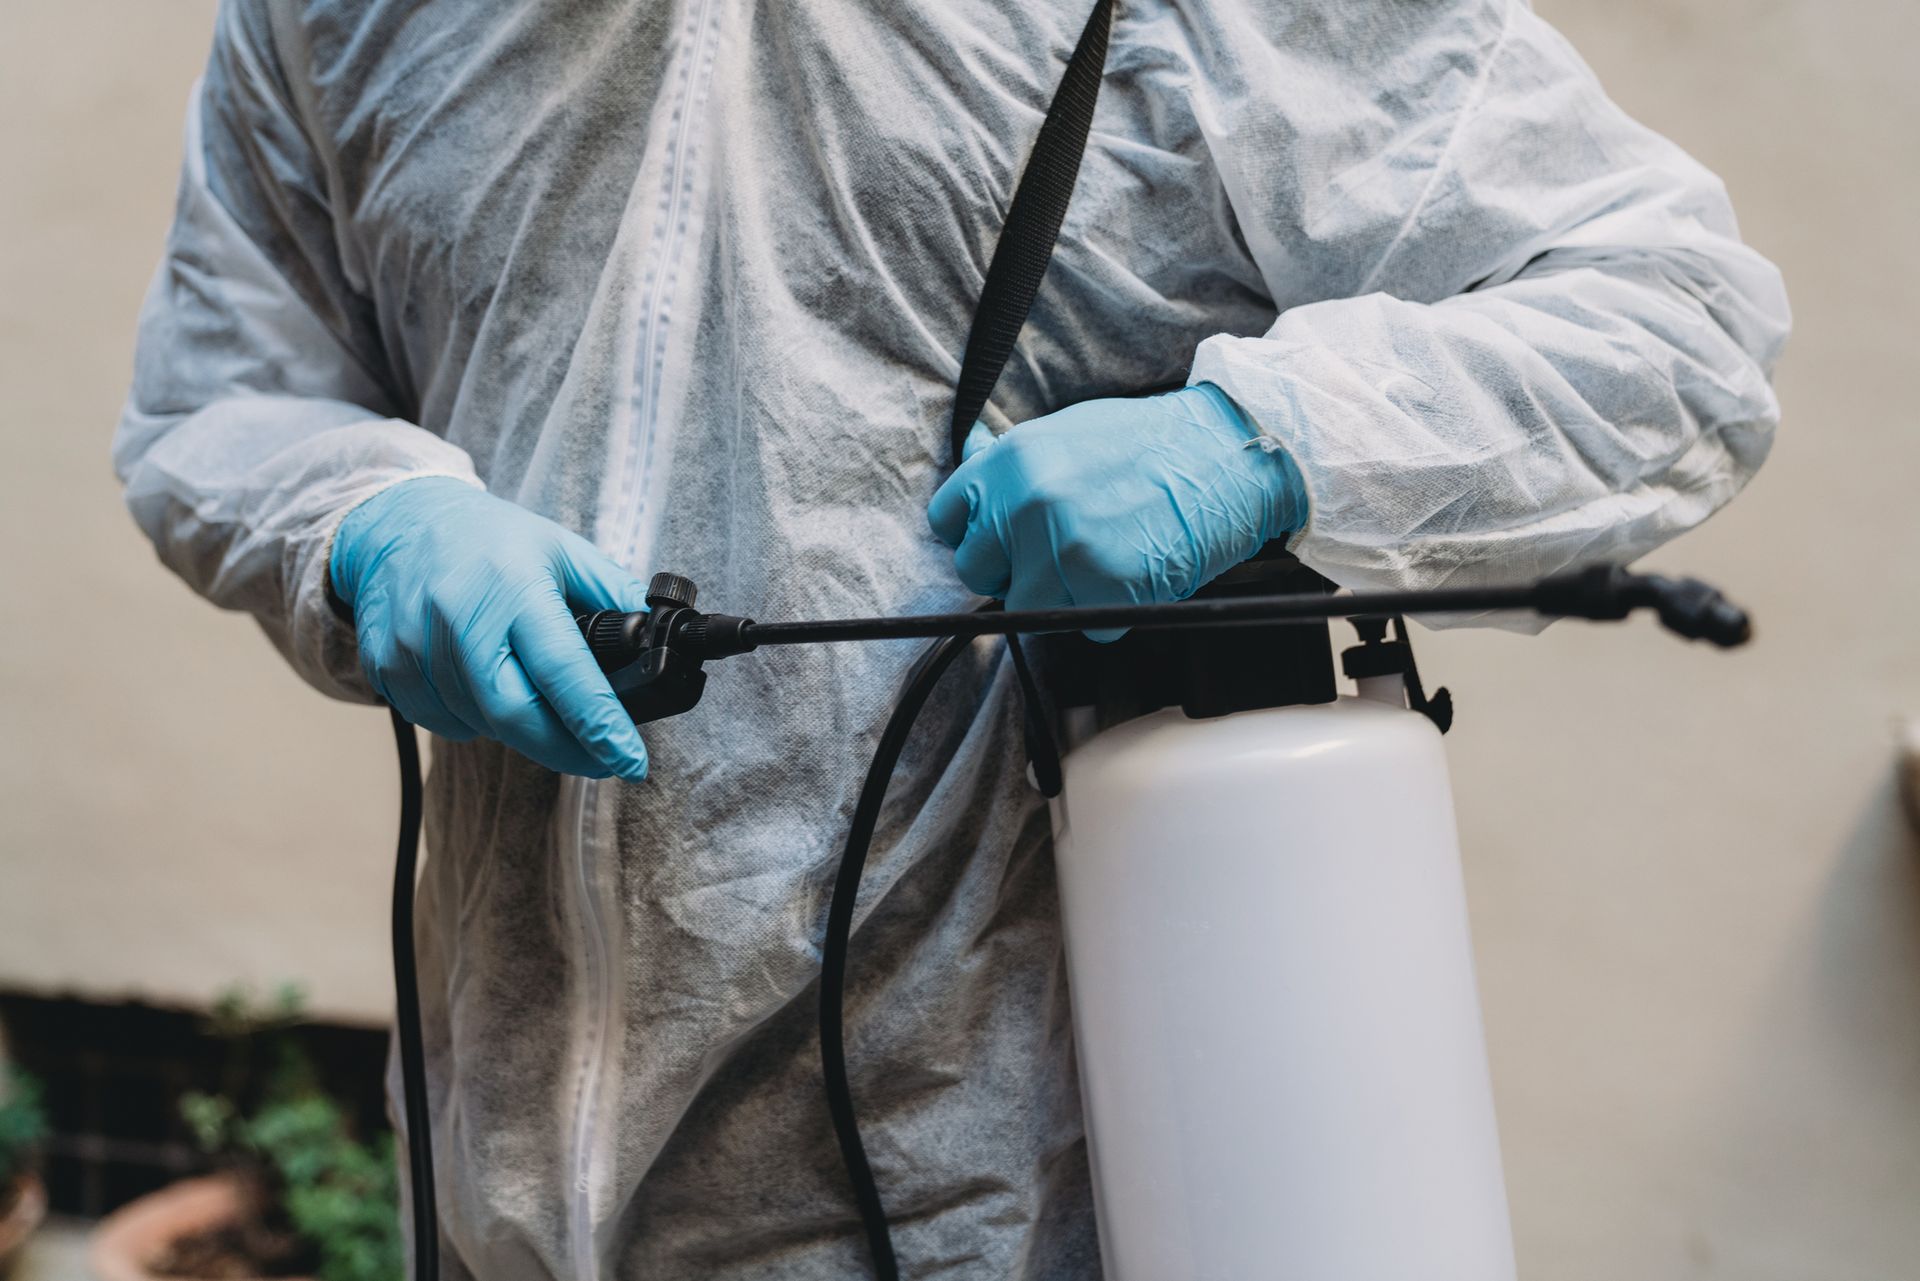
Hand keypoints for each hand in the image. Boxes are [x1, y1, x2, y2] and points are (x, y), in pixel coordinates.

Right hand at [330, 477, 651, 778]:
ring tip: (538, 703)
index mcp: (513, 586)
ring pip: (478, 725)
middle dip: (565, 749)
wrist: (398, 521)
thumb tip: (662, 636)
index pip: (564, 671)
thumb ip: (613, 593)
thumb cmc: (490, 538)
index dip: (599, 725)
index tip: (630, 760)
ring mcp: (414, 646)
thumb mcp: (562, 549)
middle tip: (601, 758)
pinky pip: (441, 722)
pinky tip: (485, 689)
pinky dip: (473, 720)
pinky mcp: (386, 668)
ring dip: (519, 729)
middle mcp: (458, 618)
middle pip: (514, 715)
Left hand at [926, 383, 1306, 638]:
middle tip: (1057, 556)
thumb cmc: (1151, 442)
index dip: (975, 534)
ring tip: (1103, 563)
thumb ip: (1013, 466)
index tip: (1000, 540)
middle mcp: (1028, 505)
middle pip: (978, 572)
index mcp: (1011, 461)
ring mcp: (1066, 549)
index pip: (948, 520)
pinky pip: (1087, 626)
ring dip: (1061, 598)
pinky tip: (1134, 573)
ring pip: (1027, 609)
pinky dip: (1110, 613)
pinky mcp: (1107, 587)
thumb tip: (971, 473)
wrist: (1228, 451)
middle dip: (1012, 572)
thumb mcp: (1065, 434)